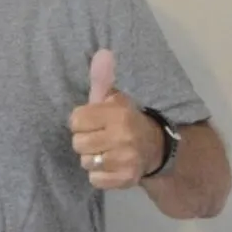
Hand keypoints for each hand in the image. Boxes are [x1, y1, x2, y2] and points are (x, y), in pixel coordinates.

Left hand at [68, 50, 163, 189]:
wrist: (156, 148)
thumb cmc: (125, 121)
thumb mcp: (115, 98)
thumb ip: (103, 79)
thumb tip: (102, 52)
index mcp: (117, 113)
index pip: (75, 120)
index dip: (80, 122)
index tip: (92, 122)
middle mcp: (122, 136)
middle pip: (77, 143)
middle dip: (85, 141)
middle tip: (99, 138)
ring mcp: (125, 159)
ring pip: (85, 162)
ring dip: (92, 158)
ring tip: (105, 151)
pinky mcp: (126, 179)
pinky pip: (95, 179)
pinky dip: (99, 175)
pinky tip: (110, 165)